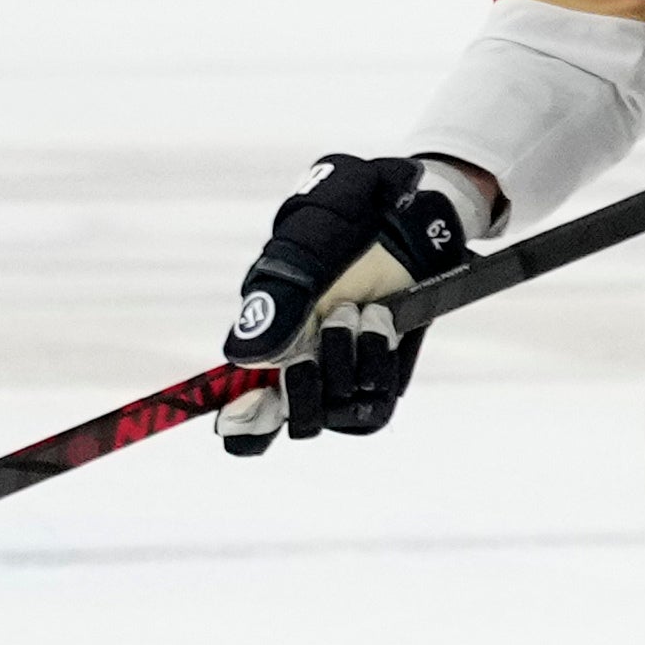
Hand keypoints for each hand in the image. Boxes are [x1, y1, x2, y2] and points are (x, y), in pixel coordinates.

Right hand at [215, 152, 493, 454]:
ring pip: (338, 411)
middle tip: (332, 319)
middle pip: (294, 419)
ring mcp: (340, 383)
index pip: (243, 417)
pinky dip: (380, 358)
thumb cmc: (341, 230)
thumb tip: (242, 360)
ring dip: (350, 357)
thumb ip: (274, 303)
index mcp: (263, 349)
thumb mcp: (302, 255)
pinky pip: (378, 401)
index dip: (242, 423)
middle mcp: (298, 374)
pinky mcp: (379, 384)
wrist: (403, 221)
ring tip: (360, 309)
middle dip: (308, 379)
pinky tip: (382, 318)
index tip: (244, 410)